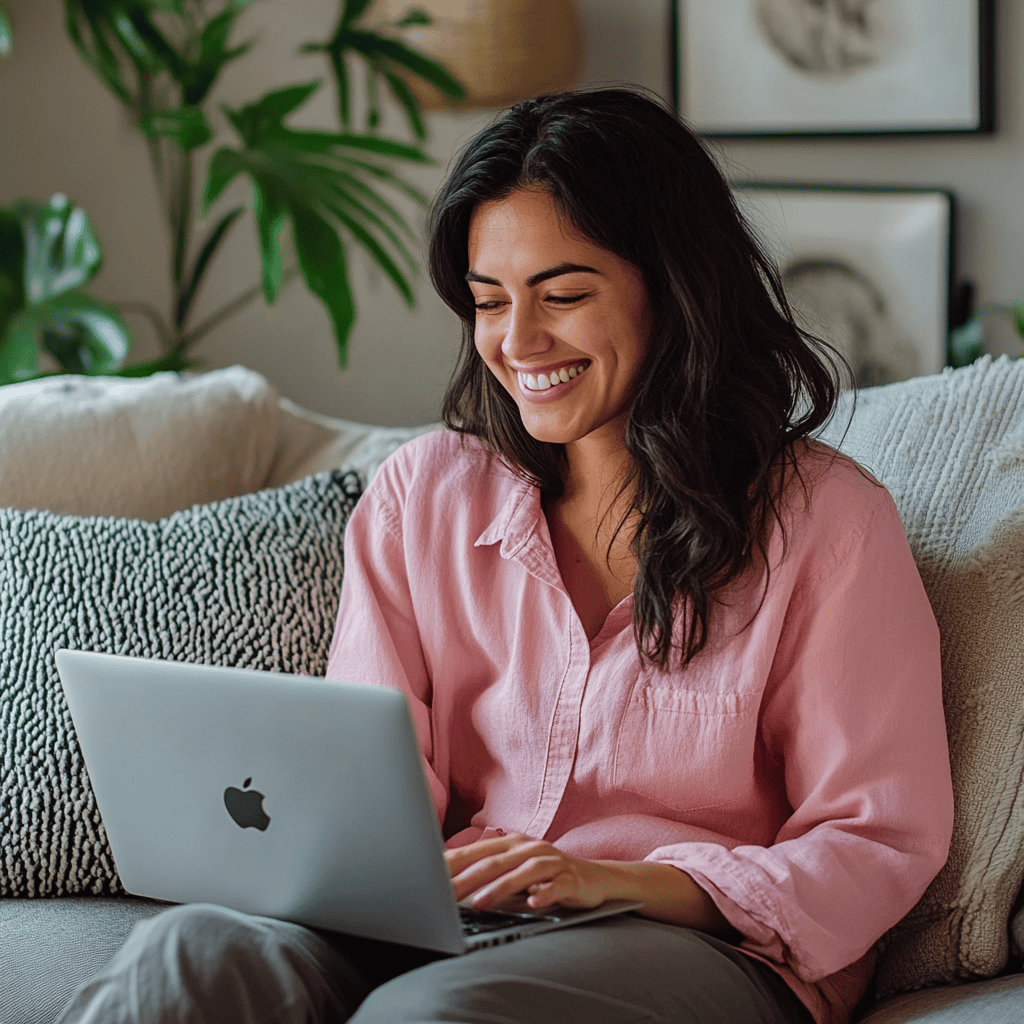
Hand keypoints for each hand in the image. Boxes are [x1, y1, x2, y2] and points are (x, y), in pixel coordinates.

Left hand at [444, 832, 613, 911]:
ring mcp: (552, 862)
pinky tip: (533, 903)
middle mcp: (530, 848)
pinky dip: (544, 894)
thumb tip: (451, 883)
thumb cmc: (547, 875)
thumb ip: (489, 873)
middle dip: (467, 878)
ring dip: (499, 888)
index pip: (477, 852)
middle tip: (444, 895)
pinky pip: (557, 887)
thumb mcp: (516, 871)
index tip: (429, 875)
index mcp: (512, 844)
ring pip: (522, 873)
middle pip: (494, 863)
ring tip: (479, 904)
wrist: (596, 877)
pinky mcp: (571, 879)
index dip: (453, 863)